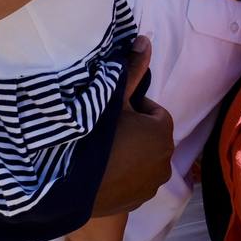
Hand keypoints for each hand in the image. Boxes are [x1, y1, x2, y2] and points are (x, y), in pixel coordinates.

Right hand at [92, 37, 173, 216]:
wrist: (74, 182)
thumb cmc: (97, 134)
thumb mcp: (113, 98)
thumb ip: (133, 69)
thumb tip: (146, 40)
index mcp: (163, 132)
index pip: (153, 112)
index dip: (133, 109)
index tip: (114, 113)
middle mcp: (166, 159)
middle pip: (150, 136)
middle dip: (135, 131)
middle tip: (107, 130)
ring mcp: (153, 183)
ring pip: (144, 158)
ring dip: (132, 154)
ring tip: (104, 151)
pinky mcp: (140, 200)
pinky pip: (137, 180)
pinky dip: (126, 175)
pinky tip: (105, 171)